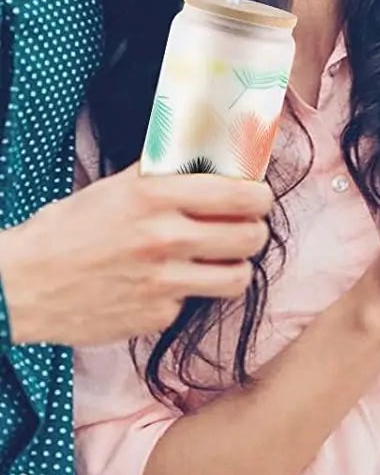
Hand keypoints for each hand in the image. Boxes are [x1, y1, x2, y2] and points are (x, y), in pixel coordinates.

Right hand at [0, 167, 272, 346]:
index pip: (243, 195)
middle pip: (251, 237)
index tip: (257, 199)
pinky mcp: (155, 317)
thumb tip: (206, 157)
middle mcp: (165, 238)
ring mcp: (162, 282)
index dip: (260, 198)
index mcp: (157, 197)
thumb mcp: (114, 188)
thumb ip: (164, 174)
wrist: (18, 287)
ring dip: (233, 268)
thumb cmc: (65, 232)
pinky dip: (186, 296)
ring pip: (237, 277)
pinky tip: (163, 286)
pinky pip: (194, 305)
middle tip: (241, 230)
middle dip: (252, 232)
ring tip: (218, 261)